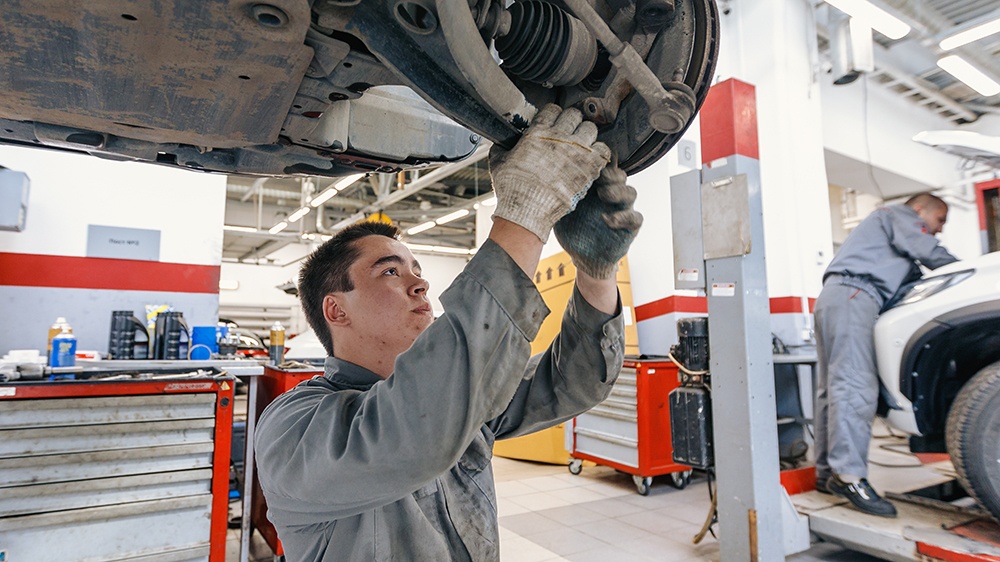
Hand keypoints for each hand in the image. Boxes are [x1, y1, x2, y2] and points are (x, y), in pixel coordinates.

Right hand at [489, 104, 610, 241]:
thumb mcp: (498, 163)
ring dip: (586, 135)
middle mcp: (559, 137)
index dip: (552, 115)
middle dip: (571, 123)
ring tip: (580, 145)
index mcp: (538, 133)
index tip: (552, 123)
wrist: (527, 212)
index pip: (553, 109)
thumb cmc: (512, 190)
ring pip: (591, 128)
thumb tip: (500, 142)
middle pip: (574, 115)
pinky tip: (591, 159)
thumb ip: (501, 147)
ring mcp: (576, 152)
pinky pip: (604, 150)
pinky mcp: (589, 168)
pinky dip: (599, 153)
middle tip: (568, 134)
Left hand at [553, 166, 641, 278]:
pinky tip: (606, 220)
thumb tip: (548, 174)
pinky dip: (622, 217)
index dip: (600, 161)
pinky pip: (635, 218)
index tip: (590, 158)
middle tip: (598, 175)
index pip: (605, 167)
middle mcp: (613, 194)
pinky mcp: (630, 227)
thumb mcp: (562, 208)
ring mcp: (623, 209)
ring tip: (603, 194)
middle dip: (611, 174)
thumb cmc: (571, 227)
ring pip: (630, 193)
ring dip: (618, 191)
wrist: (581, 256)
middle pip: (620, 176)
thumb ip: (562, 192)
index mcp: (597, 186)